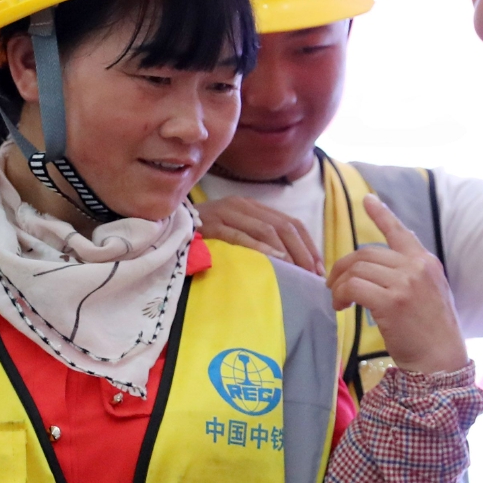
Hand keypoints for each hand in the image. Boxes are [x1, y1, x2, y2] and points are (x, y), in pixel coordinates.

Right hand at [196, 195, 322, 274]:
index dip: (309, 245)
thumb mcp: (235, 233)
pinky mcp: (210, 226)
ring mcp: (225, 213)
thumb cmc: (201, 237)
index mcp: (251, 207)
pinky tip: (275, 260)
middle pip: (284, 226)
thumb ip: (259, 239)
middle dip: (303, 252)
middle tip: (312, 276)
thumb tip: (291, 263)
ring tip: (299, 272)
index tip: (319, 268)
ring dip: (288, 252)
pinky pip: (240, 236)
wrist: (163, 228)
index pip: (291, 222)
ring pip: (267, 230)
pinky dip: (260, 248)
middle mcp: (241, 205)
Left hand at [327, 195, 467, 375]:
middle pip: (366, 254)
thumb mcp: (430, 294)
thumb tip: (382, 267)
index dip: (382, 214)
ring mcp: (406, 283)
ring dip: (339, 285)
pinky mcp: (392, 301)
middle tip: (332, 285)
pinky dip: (340, 296)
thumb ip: (410, 275)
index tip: (367, 200)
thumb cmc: (432, 333)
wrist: (440, 360)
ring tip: (338, 302)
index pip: (400, 232)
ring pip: (357, 270)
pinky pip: (354, 288)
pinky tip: (340, 308)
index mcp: (426, 262)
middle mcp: (417, 267)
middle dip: (343, 268)